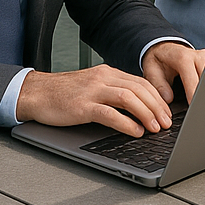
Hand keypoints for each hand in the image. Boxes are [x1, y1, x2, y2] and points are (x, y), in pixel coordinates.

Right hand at [15, 65, 173, 136]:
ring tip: (155, 128)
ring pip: (128, 98)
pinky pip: (109, 113)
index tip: (167, 111)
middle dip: (157, 106)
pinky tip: (135, 131)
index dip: (157, 97)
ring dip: (146, 113)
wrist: (37, 92)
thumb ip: (112, 91)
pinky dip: (126, 123)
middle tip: (167, 122)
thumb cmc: (65, 93)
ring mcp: (93, 90)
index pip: (141, 82)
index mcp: (108, 72)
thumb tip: (137, 107)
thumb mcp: (93, 86)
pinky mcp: (83, 106)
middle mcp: (103, 78)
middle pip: (139, 89)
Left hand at [142, 41, 204, 105]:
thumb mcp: (151, 72)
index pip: (193, 80)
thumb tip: (169, 99)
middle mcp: (197, 55)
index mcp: (182, 57)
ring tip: (199, 105)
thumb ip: (159, 86)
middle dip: (202, 95)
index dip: (193, 96)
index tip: (192, 108)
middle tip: (197, 110)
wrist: (164, 49)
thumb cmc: (158, 61)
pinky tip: (202, 96)